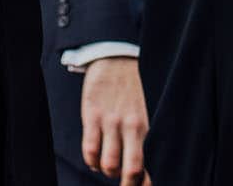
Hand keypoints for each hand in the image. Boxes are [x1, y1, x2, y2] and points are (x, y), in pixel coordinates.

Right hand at [80, 56, 149, 184]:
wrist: (116, 58)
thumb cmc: (130, 91)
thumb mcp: (141, 116)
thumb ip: (138, 143)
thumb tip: (142, 176)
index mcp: (143, 128)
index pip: (143, 166)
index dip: (140, 184)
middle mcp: (130, 127)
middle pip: (129, 170)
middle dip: (124, 183)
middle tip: (121, 181)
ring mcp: (110, 122)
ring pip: (107, 164)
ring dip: (105, 170)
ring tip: (106, 164)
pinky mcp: (92, 115)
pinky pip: (89, 148)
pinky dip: (90, 160)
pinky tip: (94, 155)